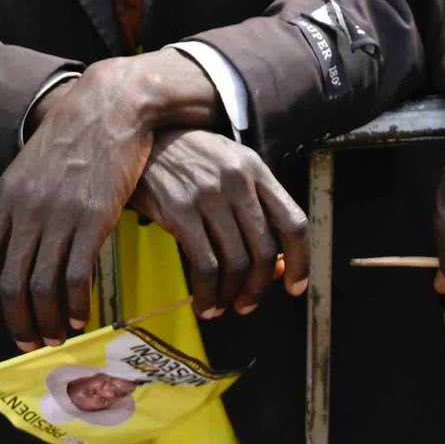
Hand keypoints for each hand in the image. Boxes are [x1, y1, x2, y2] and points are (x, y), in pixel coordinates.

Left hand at [0, 62, 165, 343]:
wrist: (107, 108)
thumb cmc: (70, 138)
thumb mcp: (29, 167)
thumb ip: (18, 204)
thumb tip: (11, 243)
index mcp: (5, 198)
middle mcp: (27, 210)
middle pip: (10, 282)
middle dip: (17, 321)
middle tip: (28, 342)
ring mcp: (59, 216)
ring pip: (42, 286)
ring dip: (48, 321)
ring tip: (56, 337)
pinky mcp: (93, 220)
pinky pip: (78, 276)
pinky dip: (76, 304)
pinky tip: (82, 317)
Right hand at [130, 131, 308, 321]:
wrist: (143, 138)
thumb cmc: (191, 158)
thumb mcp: (229, 168)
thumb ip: (255, 211)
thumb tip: (278, 266)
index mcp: (255, 169)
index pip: (293, 221)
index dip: (301, 261)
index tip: (295, 286)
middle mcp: (237, 181)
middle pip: (265, 250)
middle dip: (260, 286)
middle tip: (248, 302)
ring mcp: (209, 195)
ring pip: (237, 262)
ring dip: (233, 294)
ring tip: (224, 305)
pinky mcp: (180, 211)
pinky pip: (205, 265)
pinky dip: (208, 292)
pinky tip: (205, 302)